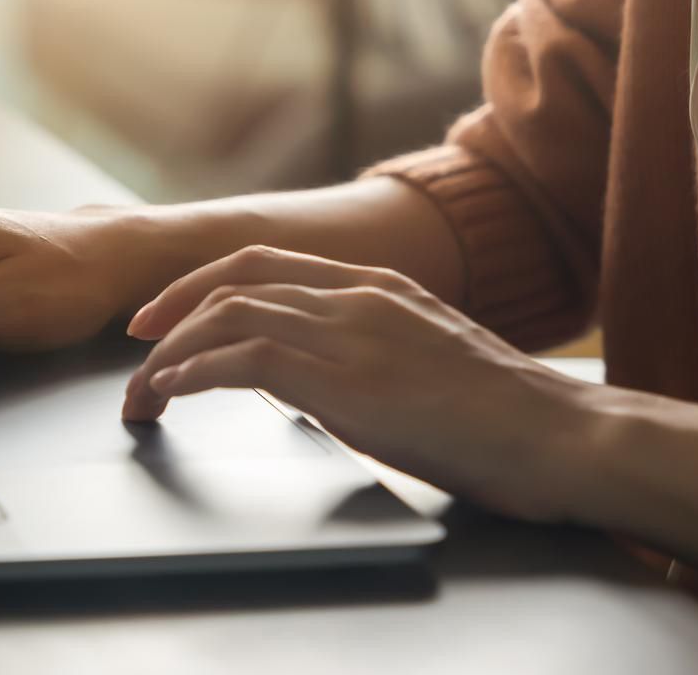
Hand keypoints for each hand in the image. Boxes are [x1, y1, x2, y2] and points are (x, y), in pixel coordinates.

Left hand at [122, 245, 598, 521]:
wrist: (562, 435)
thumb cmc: (504, 416)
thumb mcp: (423, 361)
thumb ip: (363, 355)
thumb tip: (309, 385)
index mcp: (376, 284)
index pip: (264, 262)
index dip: (202, 284)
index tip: (166, 314)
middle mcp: (357, 295)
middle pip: (233, 278)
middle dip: (170, 306)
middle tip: (136, 341)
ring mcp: (351, 332)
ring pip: (228, 315)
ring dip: (171, 352)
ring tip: (144, 387)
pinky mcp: (347, 379)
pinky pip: (244, 361)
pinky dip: (195, 374)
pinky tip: (175, 393)